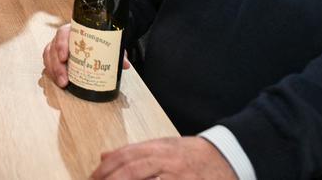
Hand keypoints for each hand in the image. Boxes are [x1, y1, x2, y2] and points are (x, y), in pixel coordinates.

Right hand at [43, 23, 129, 88]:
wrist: (95, 38)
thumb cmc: (99, 40)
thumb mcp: (108, 44)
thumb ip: (115, 52)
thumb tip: (125, 64)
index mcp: (74, 30)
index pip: (63, 33)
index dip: (61, 44)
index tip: (65, 57)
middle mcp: (63, 37)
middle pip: (53, 47)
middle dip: (56, 65)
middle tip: (64, 79)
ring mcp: (57, 46)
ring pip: (48, 56)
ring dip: (53, 70)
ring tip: (62, 83)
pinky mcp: (55, 56)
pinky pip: (48, 62)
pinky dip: (51, 72)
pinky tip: (58, 80)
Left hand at [91, 136, 236, 179]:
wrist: (227, 157)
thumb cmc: (193, 155)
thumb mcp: (164, 146)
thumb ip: (135, 151)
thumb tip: (104, 156)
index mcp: (159, 148)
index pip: (126, 155)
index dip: (106, 168)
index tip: (93, 176)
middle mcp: (167, 161)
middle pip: (132, 169)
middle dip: (110, 178)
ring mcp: (178, 176)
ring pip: (144, 179)